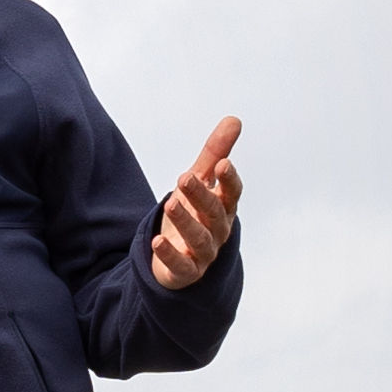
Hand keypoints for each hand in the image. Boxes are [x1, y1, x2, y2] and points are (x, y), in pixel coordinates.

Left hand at [150, 118, 242, 288]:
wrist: (180, 254)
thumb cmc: (194, 212)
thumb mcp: (200, 181)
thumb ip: (215, 153)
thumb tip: (234, 120)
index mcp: (223, 208)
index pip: (232, 194)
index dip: (229, 180)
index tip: (222, 164)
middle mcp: (218, 230)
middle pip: (214, 213)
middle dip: (201, 195)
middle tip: (184, 177)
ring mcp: (203, 253)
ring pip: (199, 238)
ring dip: (186, 222)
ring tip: (171, 203)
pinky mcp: (186, 271)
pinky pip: (181, 265)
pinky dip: (170, 254)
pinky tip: (157, 241)